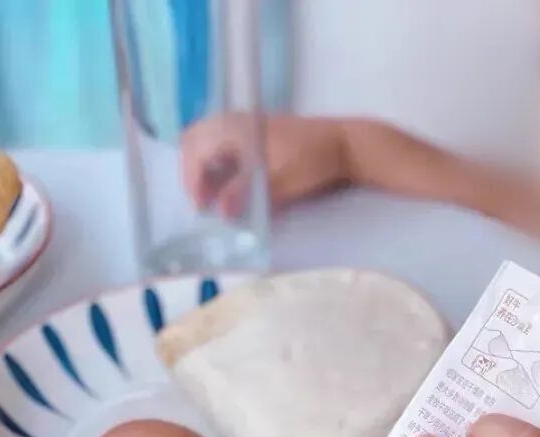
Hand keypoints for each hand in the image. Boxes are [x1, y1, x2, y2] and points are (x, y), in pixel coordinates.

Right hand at [181, 114, 348, 215]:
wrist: (346, 144)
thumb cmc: (315, 160)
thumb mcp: (282, 182)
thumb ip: (248, 194)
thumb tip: (221, 212)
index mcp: (236, 127)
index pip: (198, 151)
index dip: (194, 182)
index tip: (202, 208)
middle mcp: (236, 120)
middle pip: (195, 141)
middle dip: (193, 172)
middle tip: (202, 203)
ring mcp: (246, 124)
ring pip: (207, 141)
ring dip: (204, 168)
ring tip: (214, 197)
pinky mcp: (256, 132)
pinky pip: (224, 143)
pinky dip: (219, 163)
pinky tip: (231, 185)